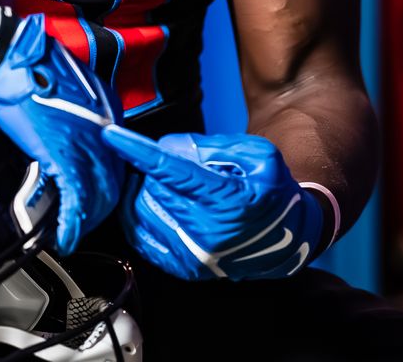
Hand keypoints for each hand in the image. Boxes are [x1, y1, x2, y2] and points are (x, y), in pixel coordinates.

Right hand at [0, 15, 122, 254]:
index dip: (106, 181)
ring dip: (86, 220)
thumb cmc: (30, 66)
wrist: (11, 58)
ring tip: (72, 233)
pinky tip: (65, 234)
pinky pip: (77, 199)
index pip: (117, 157)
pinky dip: (72, 222)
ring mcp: (89, 142)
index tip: (95, 195)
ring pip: (100, 195)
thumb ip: (74, 113)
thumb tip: (65, 130)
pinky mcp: (65, 155)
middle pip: (114, 180)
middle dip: (100, 209)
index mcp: (109, 110)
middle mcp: (107, 128)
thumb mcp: (65, 87)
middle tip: (83, 223)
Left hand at [102, 127, 324, 280]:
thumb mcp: (256, 155)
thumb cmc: (273, 192)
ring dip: (142, 190)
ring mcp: (194, 253)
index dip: (137, 150)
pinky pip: (141, 237)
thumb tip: (166, 148)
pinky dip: (137, 216)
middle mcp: (207, 231)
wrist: (291, 239)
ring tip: (161, 182)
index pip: (170, 170)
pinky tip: (149, 202)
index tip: (111, 134)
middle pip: (151, 188)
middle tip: (169, 162)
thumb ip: (211, 146)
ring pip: (141, 211)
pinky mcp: (185, 267)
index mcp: (227, 199)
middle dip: (151, 168)